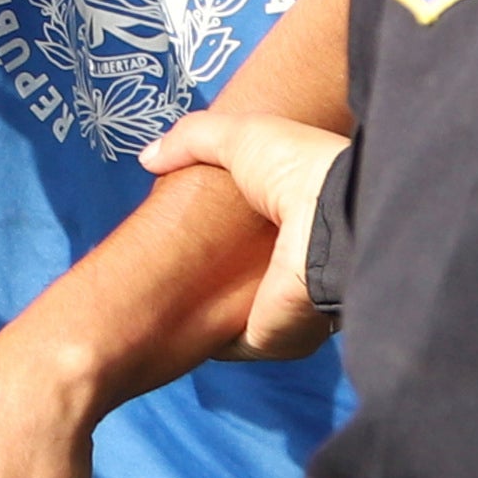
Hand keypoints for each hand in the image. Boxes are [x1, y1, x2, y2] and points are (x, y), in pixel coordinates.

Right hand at [134, 112, 347, 358]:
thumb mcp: (241, 134)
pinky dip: (198, 336)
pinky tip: (165, 320)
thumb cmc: (298, 170)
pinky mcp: (267, 337)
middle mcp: (294, 264)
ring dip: (201, 305)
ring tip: (153, 290)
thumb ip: (192, 140)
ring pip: (232, 310)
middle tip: (162, 254)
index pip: (257, 225)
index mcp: (298, 215)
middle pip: (242, 271)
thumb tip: (149, 159)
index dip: (222, 222)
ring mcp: (282, 304)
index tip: (186, 215)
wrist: (329, 223)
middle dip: (209, 267)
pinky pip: (223, 342)